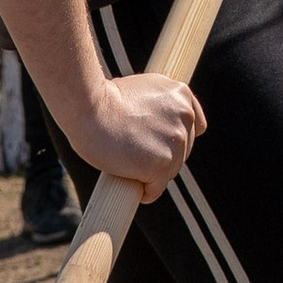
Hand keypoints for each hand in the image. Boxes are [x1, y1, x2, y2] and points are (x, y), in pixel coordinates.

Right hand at [68, 67, 205, 199]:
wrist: (87, 109)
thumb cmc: (103, 100)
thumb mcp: (142, 89)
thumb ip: (159, 104)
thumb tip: (160, 125)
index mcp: (181, 94)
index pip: (194, 126)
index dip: (176, 138)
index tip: (160, 145)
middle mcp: (185, 116)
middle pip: (182, 150)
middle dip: (163, 156)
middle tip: (139, 158)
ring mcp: (176, 141)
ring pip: (171, 170)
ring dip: (155, 175)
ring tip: (133, 172)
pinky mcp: (162, 164)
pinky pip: (157, 188)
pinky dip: (148, 192)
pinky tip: (138, 192)